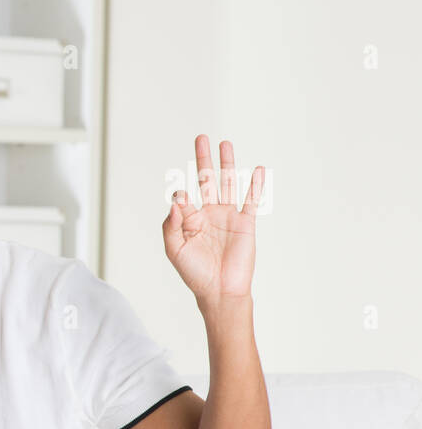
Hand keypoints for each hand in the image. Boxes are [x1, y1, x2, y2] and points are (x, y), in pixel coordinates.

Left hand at [164, 134, 263, 307]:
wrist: (219, 290)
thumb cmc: (194, 272)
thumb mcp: (174, 249)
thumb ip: (171, 224)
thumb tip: (176, 198)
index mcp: (189, 220)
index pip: (184, 197)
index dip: (181, 195)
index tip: (181, 198)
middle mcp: (209, 214)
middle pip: (206, 180)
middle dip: (203, 159)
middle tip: (201, 138)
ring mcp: (228, 217)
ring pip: (228, 184)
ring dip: (226, 164)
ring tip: (225, 144)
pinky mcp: (245, 223)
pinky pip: (251, 200)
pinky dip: (255, 185)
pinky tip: (258, 169)